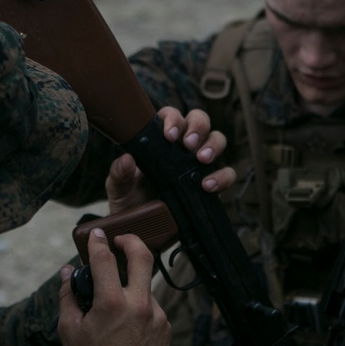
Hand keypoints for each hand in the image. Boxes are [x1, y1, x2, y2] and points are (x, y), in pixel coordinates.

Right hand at [57, 229, 168, 345]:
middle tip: (121, 240)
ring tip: (115, 305)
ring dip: (132, 286)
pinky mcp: (166, 330)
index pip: (105, 259)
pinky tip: (127, 328)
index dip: (98, 242)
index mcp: (112, 303)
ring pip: (146, 288)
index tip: (95, 234)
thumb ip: (68, 296)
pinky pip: (152, 309)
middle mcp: (139, 305)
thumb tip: (67, 272)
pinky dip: (140, 309)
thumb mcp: (69, 330)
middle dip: (131, 240)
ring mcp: (157, 317)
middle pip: (143, 256)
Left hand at [105, 106, 235, 215]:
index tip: (169, 135)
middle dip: (198, 127)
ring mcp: (198, 164)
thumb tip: (127, 159)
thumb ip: (120, 173)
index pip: (171, 116)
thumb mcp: (118, 187)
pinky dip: (222, 176)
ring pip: (217, 140)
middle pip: (199, 121)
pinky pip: (226, 173)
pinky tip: (207, 185)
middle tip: (188, 144)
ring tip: (202, 159)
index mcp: (159, 140)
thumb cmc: (129, 201)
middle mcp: (181, 148)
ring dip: (213, 145)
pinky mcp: (211, 184)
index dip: (173, 119)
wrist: (142, 229)